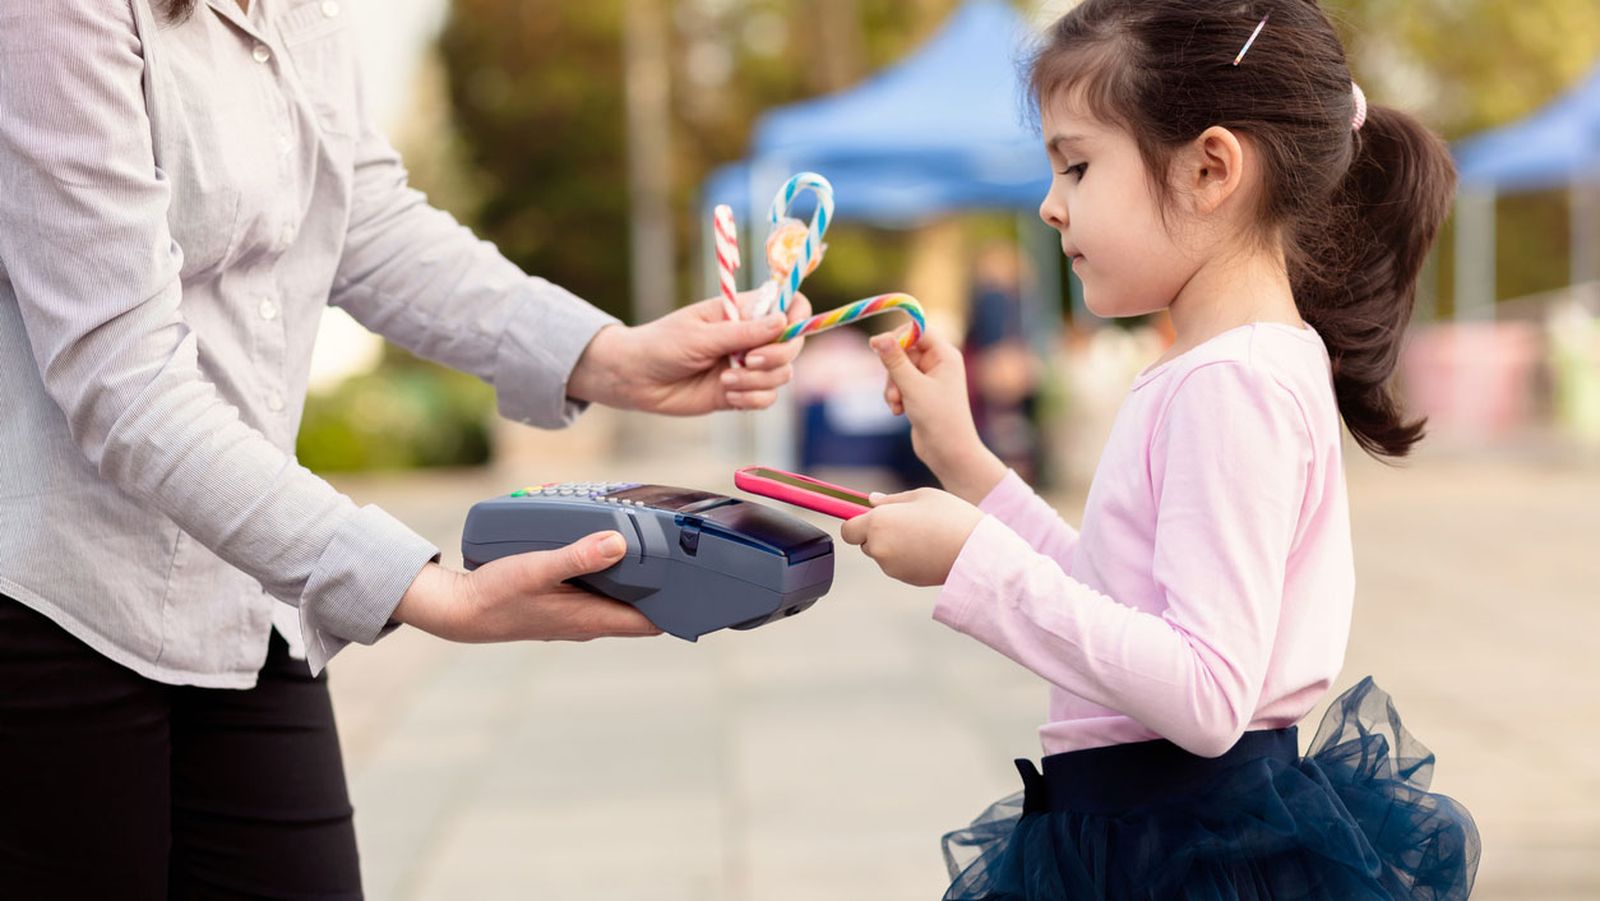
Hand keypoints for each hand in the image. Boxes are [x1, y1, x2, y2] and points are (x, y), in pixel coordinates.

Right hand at [392, 531, 661, 641]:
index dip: (680, 609)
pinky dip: (612, 577)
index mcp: (592, 618)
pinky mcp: (563, 606)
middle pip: (642, 611)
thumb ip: (579, 556)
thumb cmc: (496, 595)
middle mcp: (589, 622)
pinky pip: (599, 593)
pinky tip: (609, 554)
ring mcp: (576, 615)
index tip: (703, 592)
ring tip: (656, 552)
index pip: (651, 622)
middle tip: (688, 561)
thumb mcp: (538, 568)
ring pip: (620, 601)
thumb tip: (619, 543)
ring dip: (639, 583)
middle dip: (666, 591)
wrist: (459, 611)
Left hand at [567, 293, 812, 414]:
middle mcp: (751, 337)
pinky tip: (728, 394)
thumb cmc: (662, 345)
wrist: (636, 379)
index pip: (789, 305)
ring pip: (782, 375)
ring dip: (759, 380)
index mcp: (743, 311)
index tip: (787, 329)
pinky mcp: (741, 392)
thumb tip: (782, 321)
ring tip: (725, 379)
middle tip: (747, 359)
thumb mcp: (700, 335)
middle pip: (793, 344)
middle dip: (777, 355)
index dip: (799, 315)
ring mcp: (748, 365)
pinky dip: (752, 398)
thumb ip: (742, 332)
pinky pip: (766, 398)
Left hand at [839, 488, 984, 586]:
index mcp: (879, 522)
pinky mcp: (905, 579)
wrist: (977, 552)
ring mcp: (891, 567)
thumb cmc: (951, 517)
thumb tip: (871, 501)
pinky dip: (906, 558)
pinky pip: (897, 565)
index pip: (847, 529)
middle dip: (877, 533)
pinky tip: (928, 548)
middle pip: (863, 542)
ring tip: (923, 534)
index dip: (857, 522)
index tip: (871, 517)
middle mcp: (879, 547)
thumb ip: (891, 499)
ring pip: (881, 554)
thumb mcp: (922, 496)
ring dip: (892, 545)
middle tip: (905, 522)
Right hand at [870, 331, 1006, 504]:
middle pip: (903, 350)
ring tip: (897, 405)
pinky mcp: (920, 392)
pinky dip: (895, 396)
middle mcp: (938, 363)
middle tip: (894, 391)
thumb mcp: (912, 387)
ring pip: (898, 369)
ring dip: (892, 387)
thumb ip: (895, 361)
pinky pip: (899, 384)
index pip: (917, 330)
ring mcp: (929, 378)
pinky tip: (899, 412)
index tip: (876, 346)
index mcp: (945, 355)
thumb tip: (878, 338)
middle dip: (893, 371)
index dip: (897, 336)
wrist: (948, 452)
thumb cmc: (938, 419)